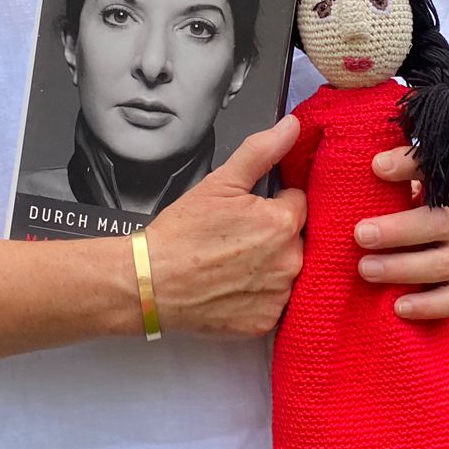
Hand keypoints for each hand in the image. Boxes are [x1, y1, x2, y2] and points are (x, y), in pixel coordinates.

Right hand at [142, 116, 306, 340]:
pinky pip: (274, 304)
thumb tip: (292, 126)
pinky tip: (232, 288)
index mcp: (283, 223)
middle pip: (297, 239)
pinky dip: (258, 297)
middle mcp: (290, 261)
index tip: (248, 212)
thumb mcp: (220, 182)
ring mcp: (279, 296)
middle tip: (236, 240)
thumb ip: (261, 151)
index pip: (298, 203)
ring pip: (287, 272)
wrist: (150, 282)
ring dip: (269, 267)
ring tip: (233, 265)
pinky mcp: (265, 322)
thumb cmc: (181, 232)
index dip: (273, 204)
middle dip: (273, 236)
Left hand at [357, 147, 448, 319]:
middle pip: (436, 223)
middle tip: (360, 234)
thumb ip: (391, 187)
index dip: (407, 165)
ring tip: (365, 269)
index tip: (376, 166)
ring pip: (440, 264)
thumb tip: (339, 175)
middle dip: (397, 230)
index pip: (432, 171)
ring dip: (401, 268)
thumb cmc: (429, 219)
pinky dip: (425, 306)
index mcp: (446, 192)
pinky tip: (398, 307)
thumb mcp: (421, 195)